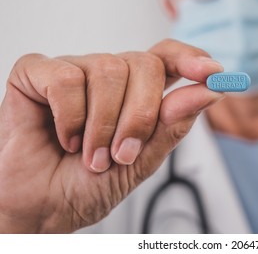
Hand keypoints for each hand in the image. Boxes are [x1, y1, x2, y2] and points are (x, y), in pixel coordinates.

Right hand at [0, 39, 223, 232]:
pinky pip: (66, 78)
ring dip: (103, 125)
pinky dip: (70, 118)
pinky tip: (63, 138)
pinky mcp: (37, 73)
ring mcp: (75, 70)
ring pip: (108, 70)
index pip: (168, 57)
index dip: (191, 59)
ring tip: (91, 155)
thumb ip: (173, 124)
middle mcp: (109, 75)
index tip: (213, 74)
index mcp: (137, 92)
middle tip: (122, 154)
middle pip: (145, 64)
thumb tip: (209, 91)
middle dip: (140, 115)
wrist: (45, 208)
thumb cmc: (91, 183)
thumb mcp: (143, 160)